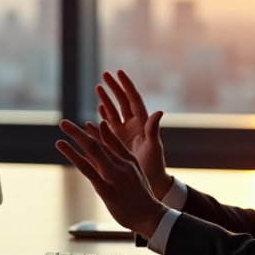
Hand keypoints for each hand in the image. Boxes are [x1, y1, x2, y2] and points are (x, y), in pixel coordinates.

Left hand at [56, 119, 168, 238]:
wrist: (151, 216)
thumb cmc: (141, 197)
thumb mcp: (135, 174)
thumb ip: (121, 162)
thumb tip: (109, 157)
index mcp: (129, 160)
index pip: (110, 142)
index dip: (97, 132)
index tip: (86, 125)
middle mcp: (121, 164)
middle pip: (97, 144)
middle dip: (79, 132)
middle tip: (64, 123)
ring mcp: (114, 176)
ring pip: (93, 151)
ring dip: (76, 137)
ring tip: (62, 126)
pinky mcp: (107, 190)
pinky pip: (89, 170)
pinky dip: (75, 156)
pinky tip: (64, 146)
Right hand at [96, 70, 171, 199]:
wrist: (149, 181)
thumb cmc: (154, 165)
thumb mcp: (154, 147)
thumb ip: (153, 130)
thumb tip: (159, 112)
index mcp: (142, 123)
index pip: (133, 99)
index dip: (126, 85)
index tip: (119, 72)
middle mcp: (133, 125)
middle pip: (122, 102)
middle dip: (114, 88)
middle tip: (105, 75)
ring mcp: (123, 133)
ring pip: (113, 112)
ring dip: (106, 100)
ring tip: (98, 87)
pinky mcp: (115, 143)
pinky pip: (106, 127)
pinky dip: (100, 118)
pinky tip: (95, 111)